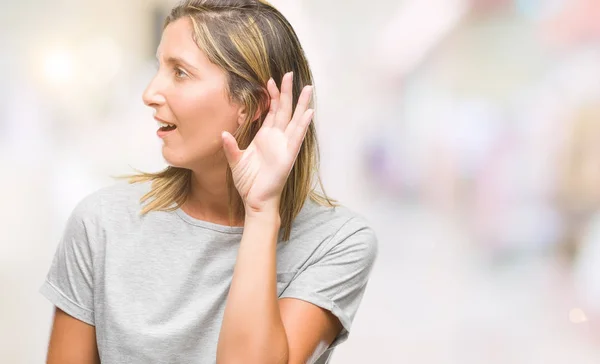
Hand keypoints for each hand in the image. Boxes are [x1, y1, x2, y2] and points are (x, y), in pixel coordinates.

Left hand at [221, 72, 313, 213]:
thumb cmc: (248, 183)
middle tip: (289, 74)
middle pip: (284, 110)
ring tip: (308, 87)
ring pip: (295, 120)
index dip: (272, 96)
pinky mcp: (288, 156)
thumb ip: (230, 147)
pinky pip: (297, 137)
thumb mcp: (235, 161)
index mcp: (265, 137)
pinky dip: (303, 124)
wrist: (255, 200)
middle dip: (287, 92)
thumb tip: (223, 133)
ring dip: (301, 104)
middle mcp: (277, 139)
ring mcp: (284, 146)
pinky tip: (309, 112)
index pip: (272, 112)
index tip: (269, 80)